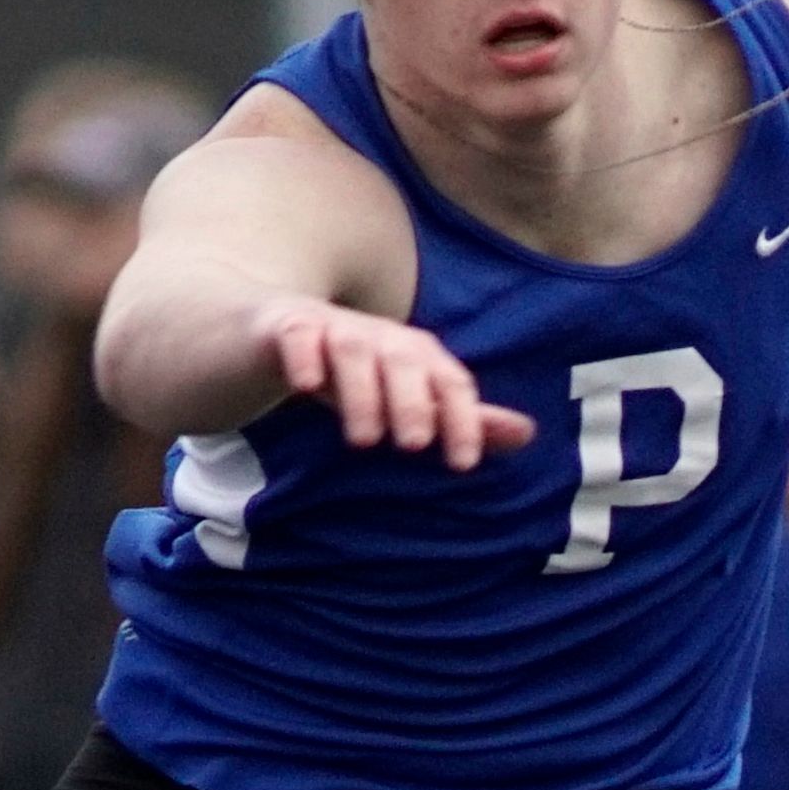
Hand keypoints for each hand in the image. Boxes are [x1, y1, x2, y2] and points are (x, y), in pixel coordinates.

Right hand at [263, 301, 533, 469]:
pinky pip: (297, 334)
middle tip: (415, 446)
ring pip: (352, 348)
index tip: (463, 463)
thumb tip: (526, 433)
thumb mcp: (399, 397)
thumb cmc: (342, 374)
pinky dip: (304, 355)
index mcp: (411, 354)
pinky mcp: (282, 326)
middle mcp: (376, 336)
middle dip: (413, 401)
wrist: (262, 335)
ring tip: (365, 439)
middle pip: (404, 358)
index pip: (448, 379)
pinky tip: (305, 385)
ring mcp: (328, 326)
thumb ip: (458, 416)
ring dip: (363, 391)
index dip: (462, 418)